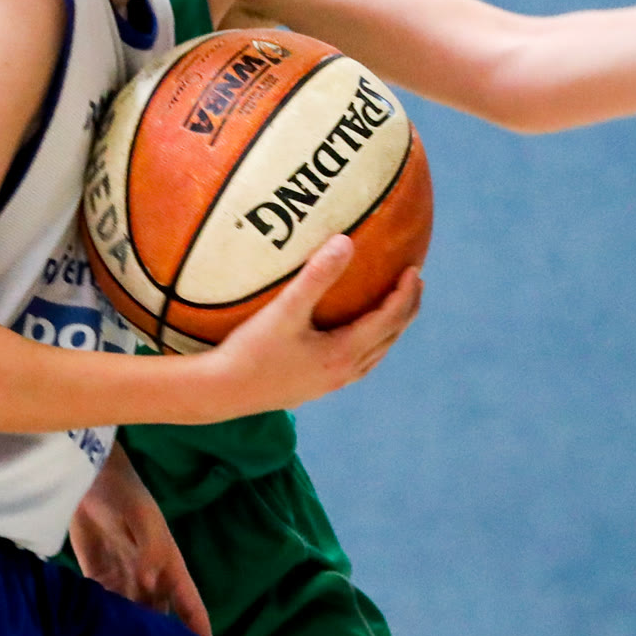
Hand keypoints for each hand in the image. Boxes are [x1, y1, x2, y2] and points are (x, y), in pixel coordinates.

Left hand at [68, 445, 212, 635]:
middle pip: (161, 619)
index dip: (200, 633)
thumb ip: (150, 550)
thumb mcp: (142, 516)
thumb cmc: (125, 492)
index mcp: (169, 567)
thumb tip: (150, 585)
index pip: (190, 607)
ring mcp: (123, 579)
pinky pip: (103, 606)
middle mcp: (149, 579)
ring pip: (131, 617)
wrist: (88, 476)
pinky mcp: (96, 576)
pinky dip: (103, 624)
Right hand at [201, 237, 421, 417]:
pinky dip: (370, 341)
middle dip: (406, 309)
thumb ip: (316, 276)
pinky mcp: (316, 387)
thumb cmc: (250, 352)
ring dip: (390, 327)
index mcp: (344, 353)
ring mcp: (331, 383)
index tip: (415, 268)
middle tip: (415, 282)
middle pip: (390, 337)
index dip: (405, 293)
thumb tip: (346, 241)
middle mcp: (344, 372)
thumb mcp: (284, 310)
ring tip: (395, 306)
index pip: (389, 320)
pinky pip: (358, 362)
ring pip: (376, 353)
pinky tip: (354, 334)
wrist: (220, 394)